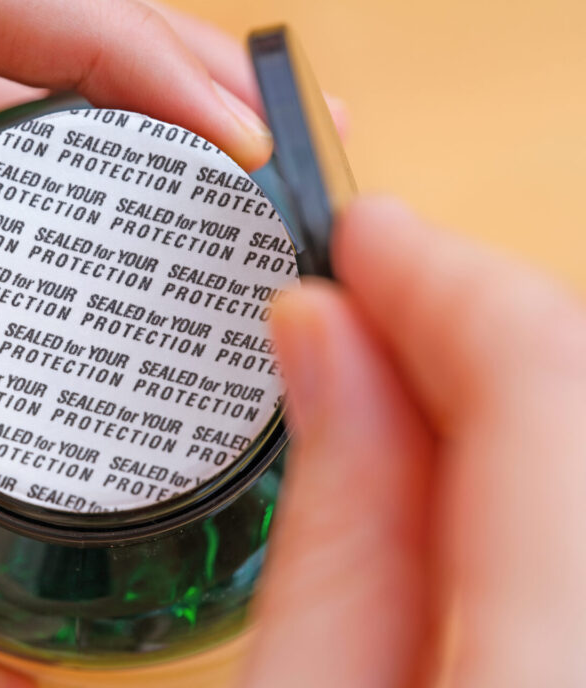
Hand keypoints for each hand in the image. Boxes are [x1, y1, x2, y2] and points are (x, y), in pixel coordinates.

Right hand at [243, 197, 585, 686]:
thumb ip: (332, 524)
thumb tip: (321, 337)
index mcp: (554, 663)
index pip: (544, 385)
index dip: (445, 281)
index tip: (362, 235)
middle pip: (582, 389)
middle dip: (473, 316)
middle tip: (371, 278)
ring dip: (502, 373)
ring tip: (400, 349)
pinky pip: (583, 483)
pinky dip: (531, 440)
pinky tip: (457, 438)